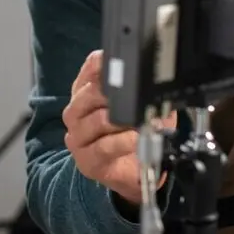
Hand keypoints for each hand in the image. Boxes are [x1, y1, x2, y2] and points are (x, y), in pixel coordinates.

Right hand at [62, 51, 173, 202]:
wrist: (129, 172)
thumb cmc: (131, 133)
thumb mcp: (139, 106)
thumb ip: (141, 88)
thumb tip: (158, 75)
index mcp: (85, 91)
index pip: (91, 66)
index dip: (108, 62)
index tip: (129, 64)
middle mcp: (76, 111)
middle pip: (91, 92)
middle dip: (118, 95)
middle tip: (139, 98)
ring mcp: (78, 136)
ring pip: (99, 120)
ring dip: (125, 120)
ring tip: (143, 121)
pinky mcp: (86, 159)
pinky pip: (105, 146)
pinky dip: (124, 142)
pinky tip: (137, 139)